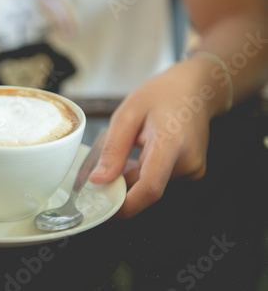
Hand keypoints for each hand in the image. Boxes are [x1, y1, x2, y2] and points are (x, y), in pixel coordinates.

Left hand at [89, 60, 226, 217]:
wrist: (196, 89)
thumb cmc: (161, 95)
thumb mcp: (127, 114)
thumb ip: (113, 150)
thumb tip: (98, 180)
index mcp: (170, 144)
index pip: (150, 188)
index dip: (125, 205)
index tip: (103, 206)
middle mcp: (187, 162)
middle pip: (146, 188)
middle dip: (121, 184)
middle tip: (107, 162)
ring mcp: (192, 170)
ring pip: (150, 185)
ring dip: (132, 174)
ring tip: (133, 145)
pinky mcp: (192, 173)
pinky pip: (159, 179)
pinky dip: (144, 171)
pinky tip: (145, 149)